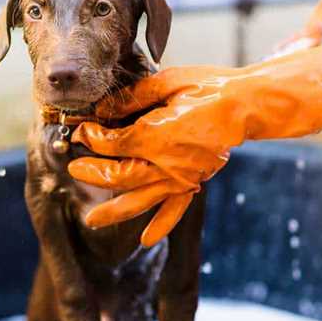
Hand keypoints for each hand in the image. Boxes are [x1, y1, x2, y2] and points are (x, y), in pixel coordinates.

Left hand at [69, 35, 321, 245]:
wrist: (246, 105)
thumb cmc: (207, 87)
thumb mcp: (166, 82)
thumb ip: (131, 97)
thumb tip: (102, 109)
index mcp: (157, 134)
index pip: (113, 143)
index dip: (92, 139)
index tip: (80, 132)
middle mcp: (166, 162)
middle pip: (120, 175)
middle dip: (94, 173)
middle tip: (74, 171)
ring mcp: (181, 176)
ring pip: (141, 199)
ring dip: (115, 210)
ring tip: (92, 220)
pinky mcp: (194, 180)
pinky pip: (176, 208)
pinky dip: (161, 224)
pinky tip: (145, 239)